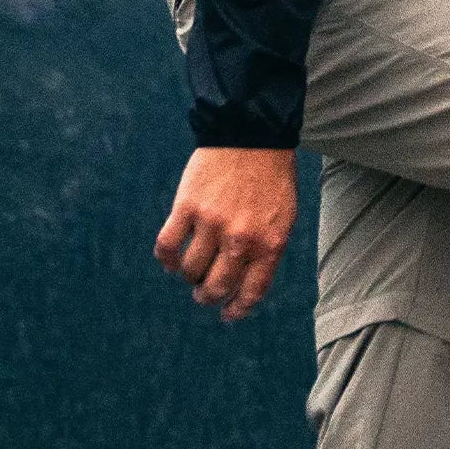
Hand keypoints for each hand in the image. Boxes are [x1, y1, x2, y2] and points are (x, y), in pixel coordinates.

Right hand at [155, 146, 298, 322]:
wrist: (252, 133)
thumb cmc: (271, 175)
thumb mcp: (283, 216)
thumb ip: (267, 248)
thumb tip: (246, 281)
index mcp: (270, 243)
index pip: (251, 292)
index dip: (236, 309)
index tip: (227, 315)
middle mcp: (241, 240)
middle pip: (216, 287)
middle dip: (207, 297)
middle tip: (202, 295)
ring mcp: (212, 224)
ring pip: (191, 270)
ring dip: (189, 276)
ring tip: (189, 271)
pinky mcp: (187, 207)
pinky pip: (168, 245)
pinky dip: (166, 258)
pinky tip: (170, 259)